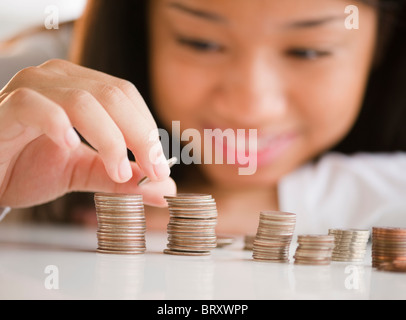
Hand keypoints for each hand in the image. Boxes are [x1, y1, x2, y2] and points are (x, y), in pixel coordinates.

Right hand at [0, 59, 174, 207]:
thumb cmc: (27, 165)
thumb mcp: (83, 172)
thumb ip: (120, 178)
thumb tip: (165, 190)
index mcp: (81, 87)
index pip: (127, 98)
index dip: (149, 131)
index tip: (161, 169)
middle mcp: (59, 79)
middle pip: (115, 96)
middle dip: (140, 136)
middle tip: (153, 171)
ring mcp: (31, 88)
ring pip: (84, 100)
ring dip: (110, 138)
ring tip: (117, 169)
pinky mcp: (7, 106)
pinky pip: (35, 105)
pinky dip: (57, 124)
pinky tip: (69, 145)